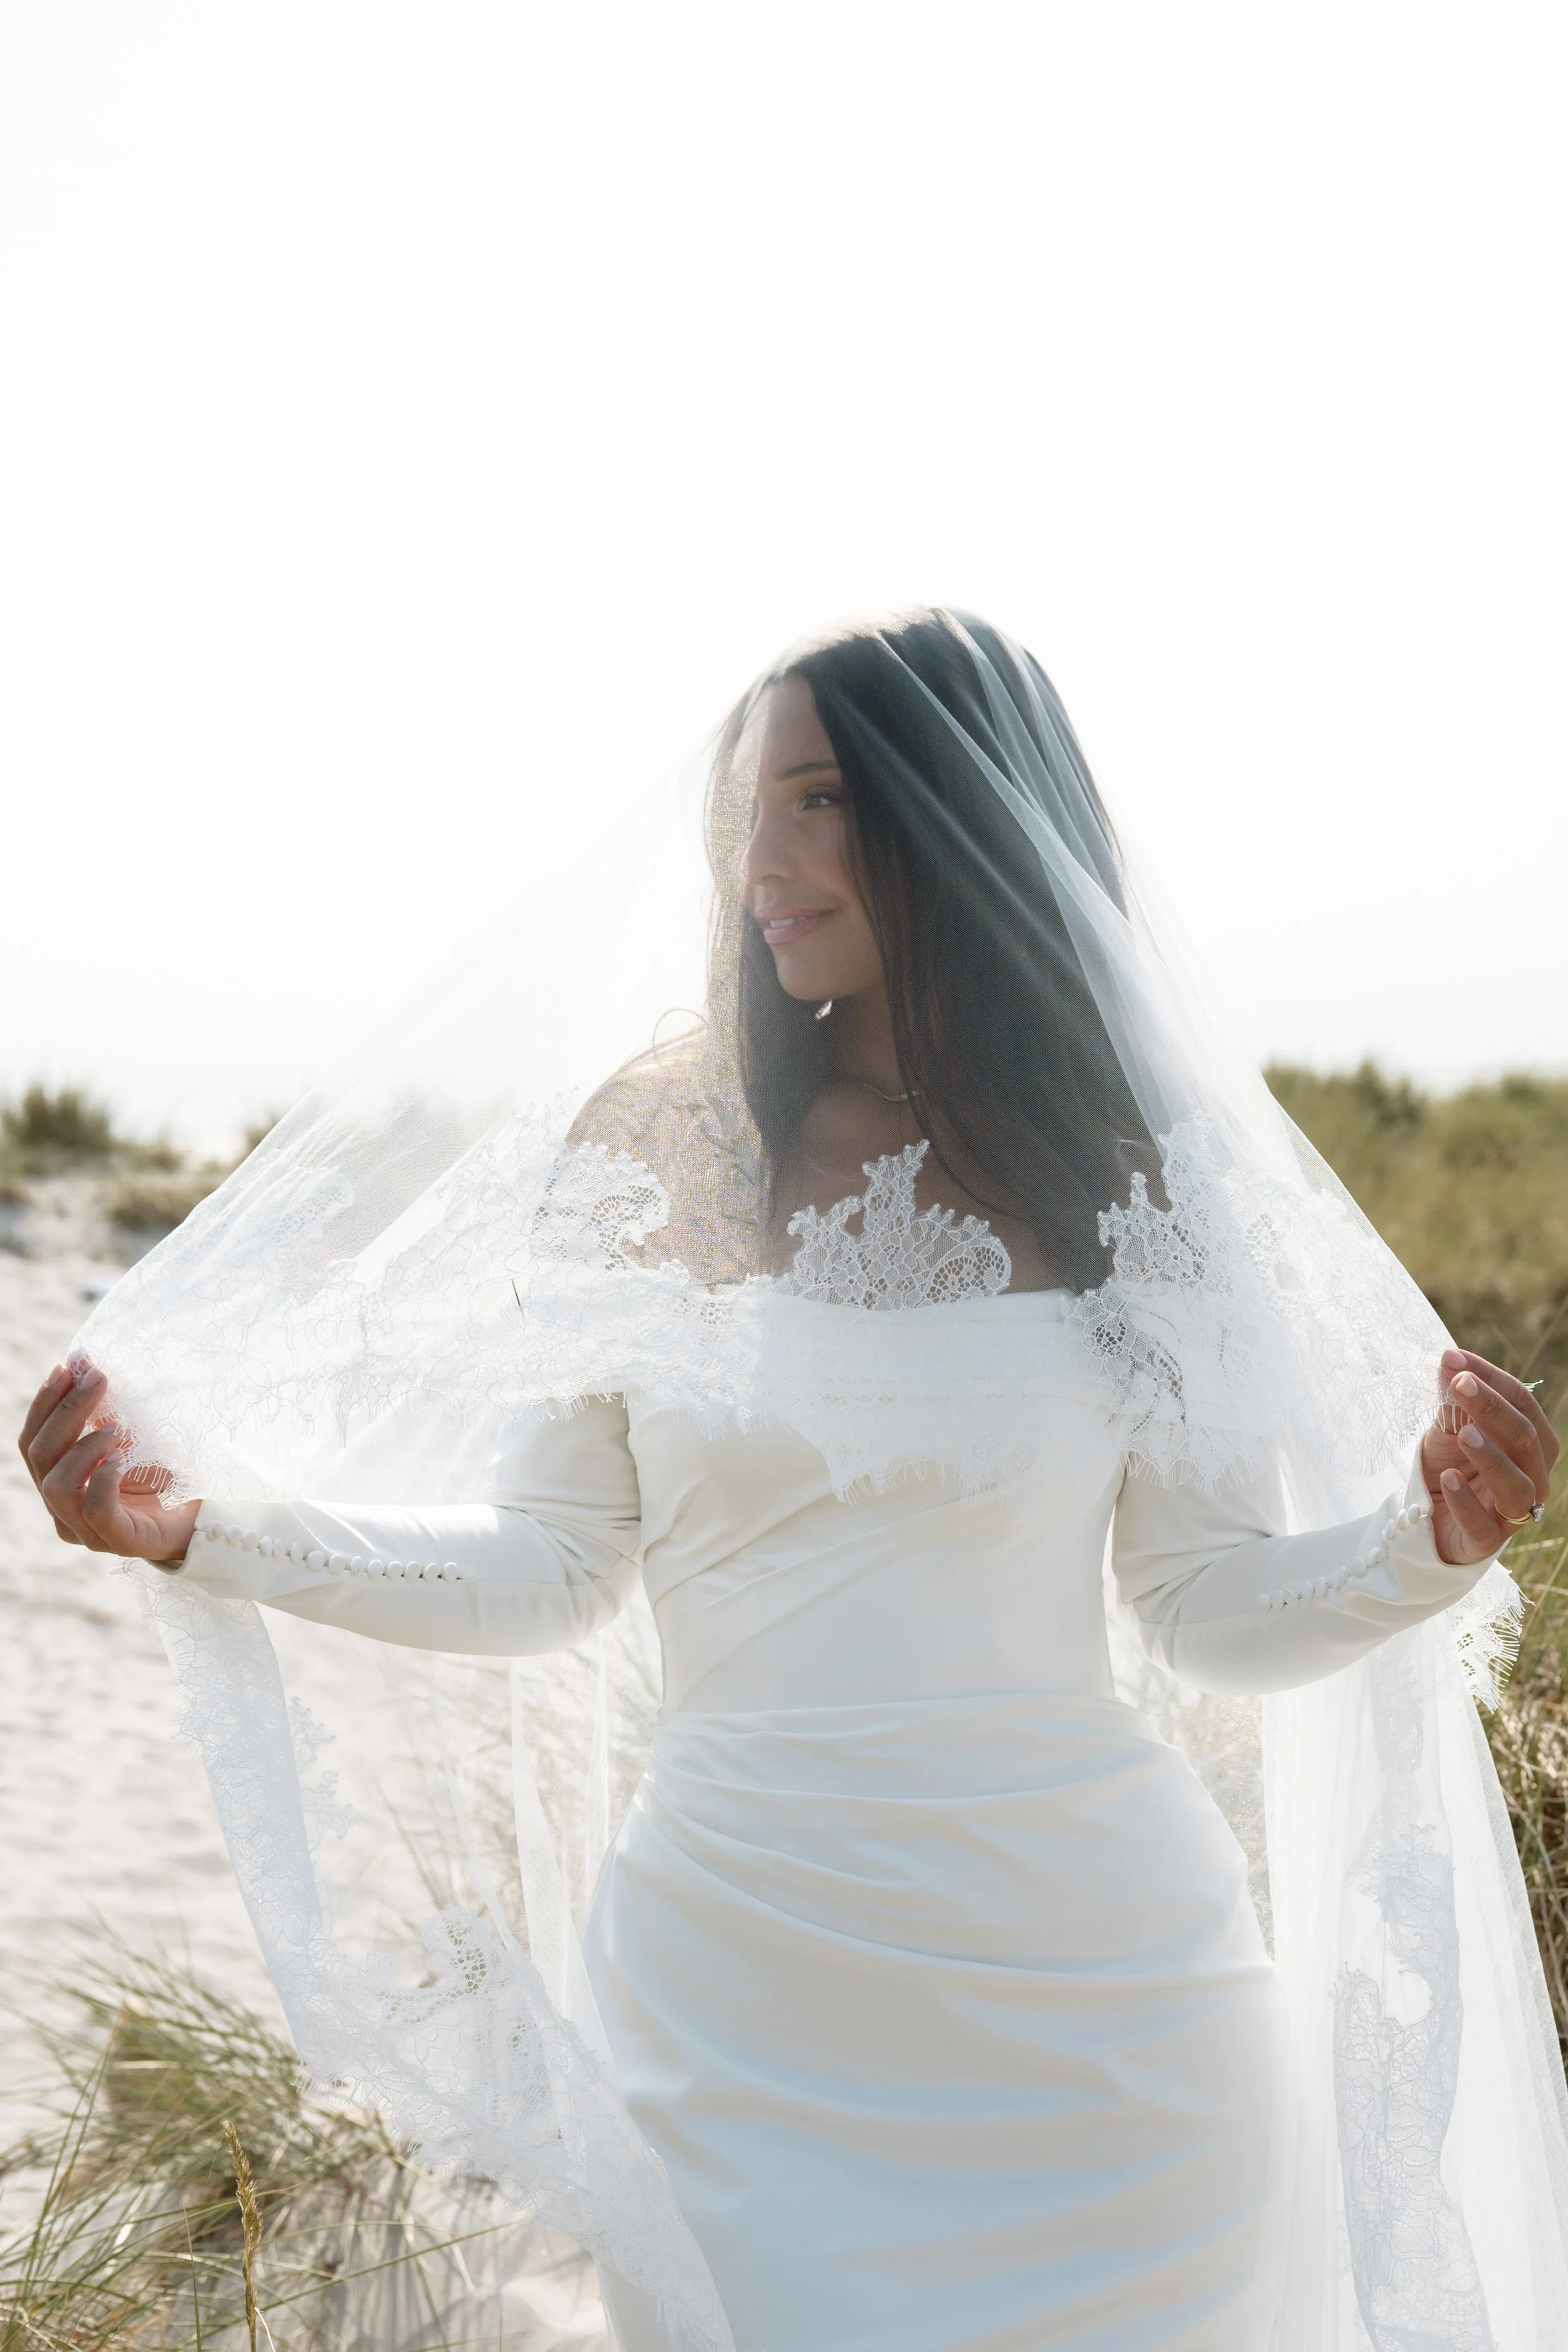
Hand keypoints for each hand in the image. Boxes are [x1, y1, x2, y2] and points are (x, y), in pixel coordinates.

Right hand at [18, 1361, 199, 1564]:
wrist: (204, 1516)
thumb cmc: (163, 1476)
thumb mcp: (130, 1438)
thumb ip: (104, 1411)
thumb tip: (85, 1362)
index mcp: (60, 1482)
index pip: (32, 1441)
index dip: (44, 1404)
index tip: (66, 1368)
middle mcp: (65, 1510)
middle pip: (40, 1457)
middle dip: (65, 1411)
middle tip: (98, 1380)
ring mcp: (88, 1530)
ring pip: (56, 1486)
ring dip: (83, 1447)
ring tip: (117, 1427)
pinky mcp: (120, 1541)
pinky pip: (96, 1511)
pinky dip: (104, 1479)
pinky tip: (122, 1458)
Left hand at [1422, 1347, 1557, 1566]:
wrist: (1425, 1518)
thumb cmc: (1450, 1466)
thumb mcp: (1447, 1430)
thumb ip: (1453, 1400)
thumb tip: (1451, 1360)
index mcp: (1531, 1443)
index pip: (1523, 1404)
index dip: (1492, 1379)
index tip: (1454, 1359)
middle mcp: (1533, 1476)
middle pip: (1524, 1439)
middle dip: (1493, 1409)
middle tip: (1461, 1385)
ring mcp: (1513, 1513)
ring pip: (1516, 1485)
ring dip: (1491, 1457)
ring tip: (1464, 1434)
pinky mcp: (1487, 1541)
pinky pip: (1483, 1524)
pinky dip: (1466, 1501)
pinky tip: (1449, 1479)